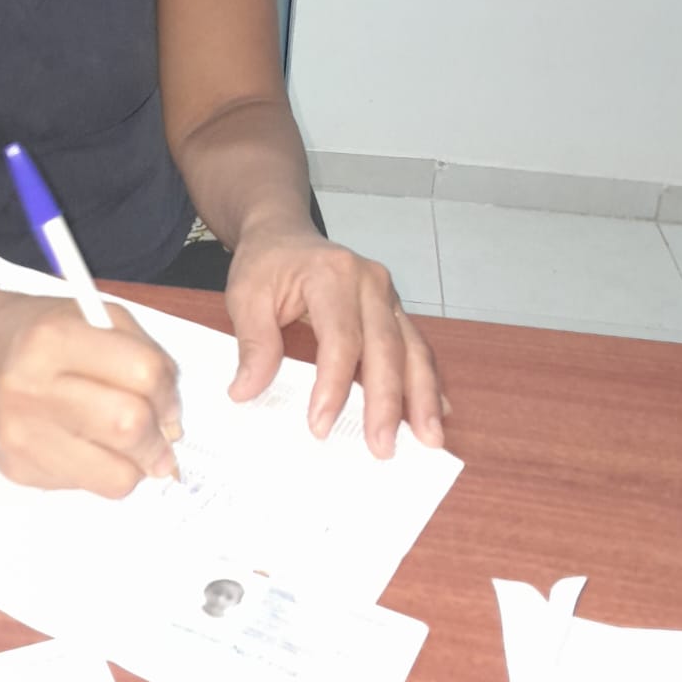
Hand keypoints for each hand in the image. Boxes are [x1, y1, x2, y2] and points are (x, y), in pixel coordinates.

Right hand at [0, 290, 182, 497]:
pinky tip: (81, 442)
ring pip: (113, 476)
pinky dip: (98, 469)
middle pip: (129, 426)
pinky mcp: (16, 468)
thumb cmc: (39, 332)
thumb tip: (172, 426)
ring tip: (124, 445)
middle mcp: (30, 387)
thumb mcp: (93, 315)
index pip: (143, 373)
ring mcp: (20, 434)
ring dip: (134, 464)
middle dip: (158, 438)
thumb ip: (142, 357)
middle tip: (159, 436)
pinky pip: (85, 486)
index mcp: (54, 339)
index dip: (168, 392)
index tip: (166, 400)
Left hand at [224, 223, 445, 458]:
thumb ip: (253, 343)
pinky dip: (427, 380)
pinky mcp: (393, 310)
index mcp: (333, 275)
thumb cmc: (266, 263)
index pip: (340, 339)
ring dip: (422, 397)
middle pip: (387, 349)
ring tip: (428, 439)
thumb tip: (246, 392)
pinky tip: (436, 411)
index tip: (320, 426)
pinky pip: (416, 346)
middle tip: (382, 447)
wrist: (284, 234)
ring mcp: (387, 296)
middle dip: (387, 402)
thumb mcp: (246, 295)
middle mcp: (370, 282)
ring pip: (413, 349)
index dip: (333, 386)